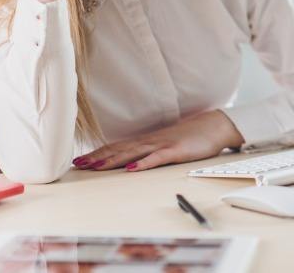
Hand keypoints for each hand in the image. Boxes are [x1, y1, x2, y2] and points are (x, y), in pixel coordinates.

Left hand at [72, 110, 244, 171]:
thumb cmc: (193, 135)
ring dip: (113, 160)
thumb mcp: (168, 142)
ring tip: (95, 167)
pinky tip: (131, 169)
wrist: (216, 125)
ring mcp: (163, 144)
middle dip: (98, 157)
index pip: (118, 146)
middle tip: (78, 165)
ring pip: (133, 152)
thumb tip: (134, 159)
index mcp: (148, 140)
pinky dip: (143, 163)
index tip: (80, 160)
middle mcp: (151, 141)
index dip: (98, 153)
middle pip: (120, 149)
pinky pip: (157, 158)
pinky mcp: (177, 150)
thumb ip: (152, 149)